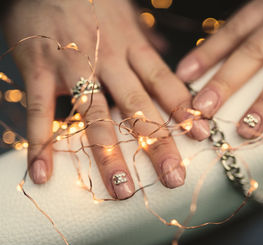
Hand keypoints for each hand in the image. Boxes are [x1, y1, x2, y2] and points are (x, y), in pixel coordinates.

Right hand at [2, 0, 209, 198]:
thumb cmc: (88, 1)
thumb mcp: (124, 16)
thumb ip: (144, 40)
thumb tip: (166, 50)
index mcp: (131, 47)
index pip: (164, 82)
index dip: (184, 109)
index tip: (203, 136)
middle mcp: (109, 58)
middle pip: (137, 105)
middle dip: (157, 143)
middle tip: (173, 177)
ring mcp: (73, 64)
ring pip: (95, 114)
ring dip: (108, 154)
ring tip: (122, 188)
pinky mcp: (38, 69)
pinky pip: (39, 110)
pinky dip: (42, 142)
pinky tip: (45, 172)